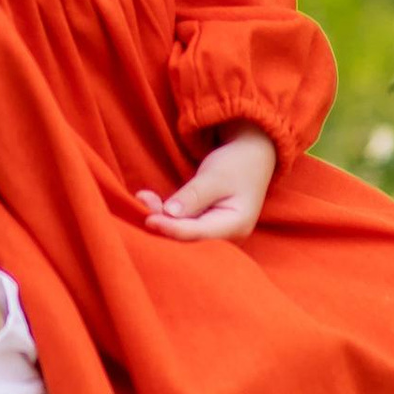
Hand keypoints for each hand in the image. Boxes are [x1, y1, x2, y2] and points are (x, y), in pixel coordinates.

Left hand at [133, 124, 276, 241]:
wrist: (252, 156)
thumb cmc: (237, 164)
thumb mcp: (215, 176)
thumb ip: (193, 196)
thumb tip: (169, 213)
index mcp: (236, 225)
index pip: (199, 233)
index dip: (172, 228)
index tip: (149, 219)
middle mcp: (227, 236)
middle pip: (189, 237)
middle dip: (163, 222)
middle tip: (141, 202)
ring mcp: (216, 232)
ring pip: (183, 231)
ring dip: (161, 216)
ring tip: (143, 198)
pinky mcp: (205, 225)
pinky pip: (183, 225)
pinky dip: (166, 215)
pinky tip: (150, 201)